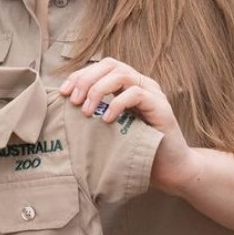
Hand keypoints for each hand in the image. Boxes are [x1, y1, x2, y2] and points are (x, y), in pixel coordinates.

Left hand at [60, 58, 194, 190]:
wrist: (170, 169)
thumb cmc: (137, 149)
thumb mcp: (111, 127)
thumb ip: (96, 112)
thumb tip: (67, 106)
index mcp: (128, 84)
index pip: (101, 67)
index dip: (80, 75)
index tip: (63, 92)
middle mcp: (141, 83)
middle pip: (110, 65)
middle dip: (86, 80)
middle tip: (73, 101)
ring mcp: (153, 93)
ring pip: (121, 75)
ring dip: (98, 90)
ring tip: (86, 111)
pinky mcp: (161, 107)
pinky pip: (136, 94)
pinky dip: (117, 104)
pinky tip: (107, 119)